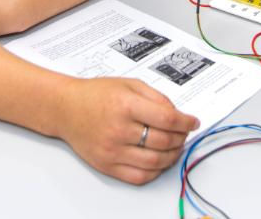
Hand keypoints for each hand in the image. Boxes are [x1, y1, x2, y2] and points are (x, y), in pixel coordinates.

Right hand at [56, 77, 199, 184]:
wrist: (66, 109)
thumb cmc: (96, 94)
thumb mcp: (129, 84)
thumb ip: (156, 97)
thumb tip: (177, 114)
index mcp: (126, 105)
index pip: (167, 118)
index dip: (186, 122)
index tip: (193, 122)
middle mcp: (119, 129)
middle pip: (163, 141)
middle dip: (181, 138)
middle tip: (184, 133)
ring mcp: (112, 150)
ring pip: (154, 162)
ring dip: (172, 156)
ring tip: (175, 147)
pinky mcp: (107, 165)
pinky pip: (138, 176)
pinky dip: (155, 171)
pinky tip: (159, 161)